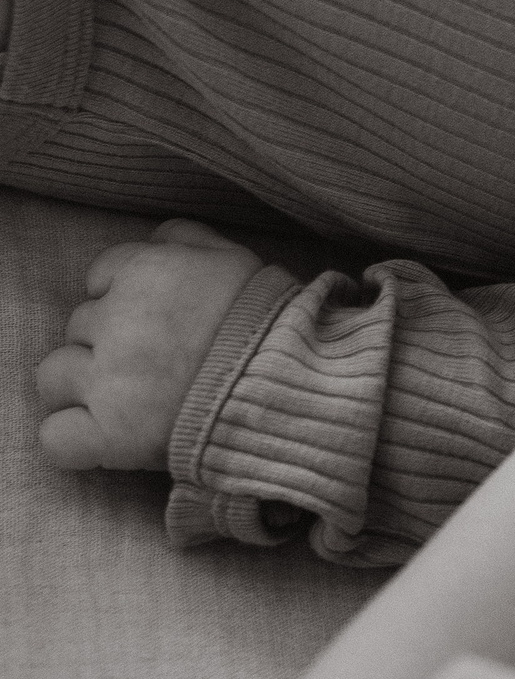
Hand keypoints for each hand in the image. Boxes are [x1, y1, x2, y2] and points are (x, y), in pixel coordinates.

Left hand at [35, 220, 264, 472]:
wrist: (297, 389)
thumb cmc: (274, 323)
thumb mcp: (238, 259)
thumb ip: (187, 239)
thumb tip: (156, 241)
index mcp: (145, 272)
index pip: (101, 277)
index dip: (125, 298)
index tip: (156, 319)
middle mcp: (116, 322)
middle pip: (79, 326)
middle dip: (109, 342)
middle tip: (156, 362)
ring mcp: (107, 380)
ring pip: (53, 376)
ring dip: (82, 386)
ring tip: (129, 399)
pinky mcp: (109, 435)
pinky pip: (55, 438)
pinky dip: (71, 439)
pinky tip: (101, 437)